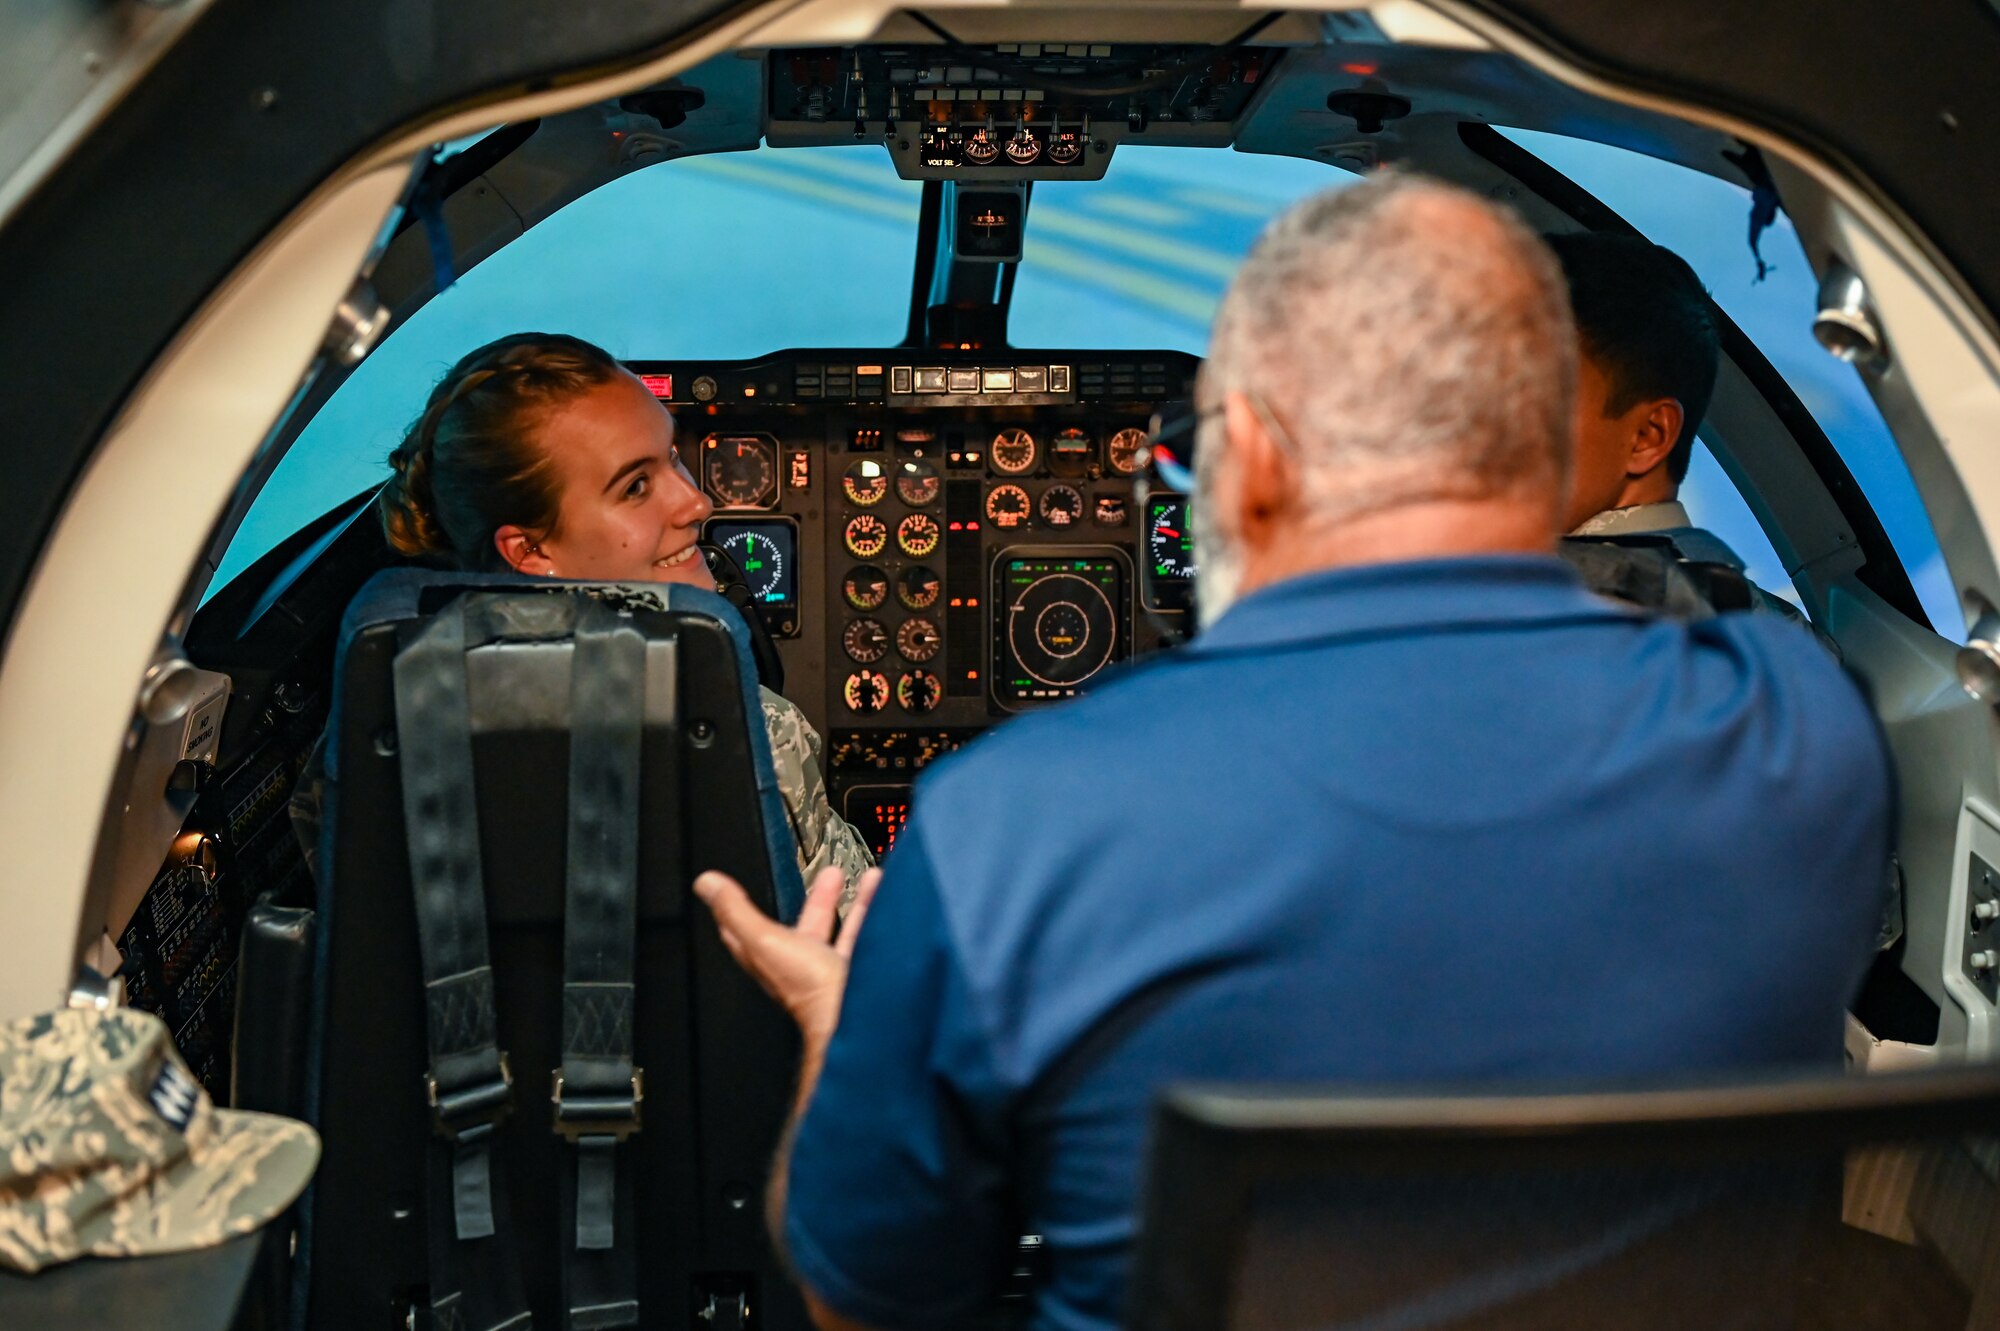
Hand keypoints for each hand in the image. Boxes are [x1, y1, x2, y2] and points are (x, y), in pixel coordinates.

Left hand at [694, 865, 883, 1050]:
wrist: (854, 1015)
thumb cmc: (807, 988)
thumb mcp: (764, 938)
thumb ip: (736, 910)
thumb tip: (706, 884)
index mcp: (769, 957)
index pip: (745, 933)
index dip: (741, 912)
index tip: (739, 893)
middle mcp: (799, 965)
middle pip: (802, 927)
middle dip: (814, 899)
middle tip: (826, 877)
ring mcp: (829, 970)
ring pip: (835, 930)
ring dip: (843, 903)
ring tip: (857, 878)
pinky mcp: (857, 971)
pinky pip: (863, 937)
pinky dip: (870, 916)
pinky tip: (881, 900)